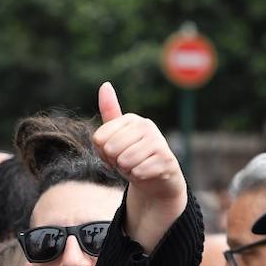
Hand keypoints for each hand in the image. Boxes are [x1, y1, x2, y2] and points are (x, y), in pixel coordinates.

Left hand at [93, 82, 186, 252]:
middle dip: (115, 162)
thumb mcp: (116, 137)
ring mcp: (159, 141)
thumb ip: (109, 114)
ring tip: (136, 167)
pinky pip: (138, 171)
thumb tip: (105, 84)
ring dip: (127, 170)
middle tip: (126, 162)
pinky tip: (146, 173)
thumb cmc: (132, 157)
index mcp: (131, 119)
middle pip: (111, 149)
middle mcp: (146, 125)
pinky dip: (138, 177)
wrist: (156, 181)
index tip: (114, 154)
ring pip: (125, 160)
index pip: (99, 138)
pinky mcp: (167, 159)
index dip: (102, 153)